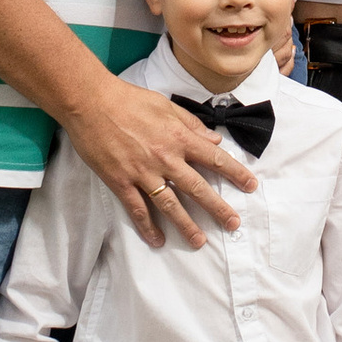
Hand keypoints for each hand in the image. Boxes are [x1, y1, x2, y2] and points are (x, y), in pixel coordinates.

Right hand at [66, 72, 253, 245]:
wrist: (91, 102)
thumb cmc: (129, 99)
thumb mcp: (166, 106)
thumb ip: (192, 125)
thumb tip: (214, 141)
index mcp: (179, 138)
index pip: (215, 159)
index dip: (235, 173)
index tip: (250, 186)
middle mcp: (165, 158)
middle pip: (197, 188)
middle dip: (218, 208)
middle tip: (232, 224)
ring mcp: (142, 172)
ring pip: (170, 205)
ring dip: (186, 225)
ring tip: (199, 241)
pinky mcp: (121, 181)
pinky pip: (137, 208)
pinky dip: (147, 226)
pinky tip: (157, 240)